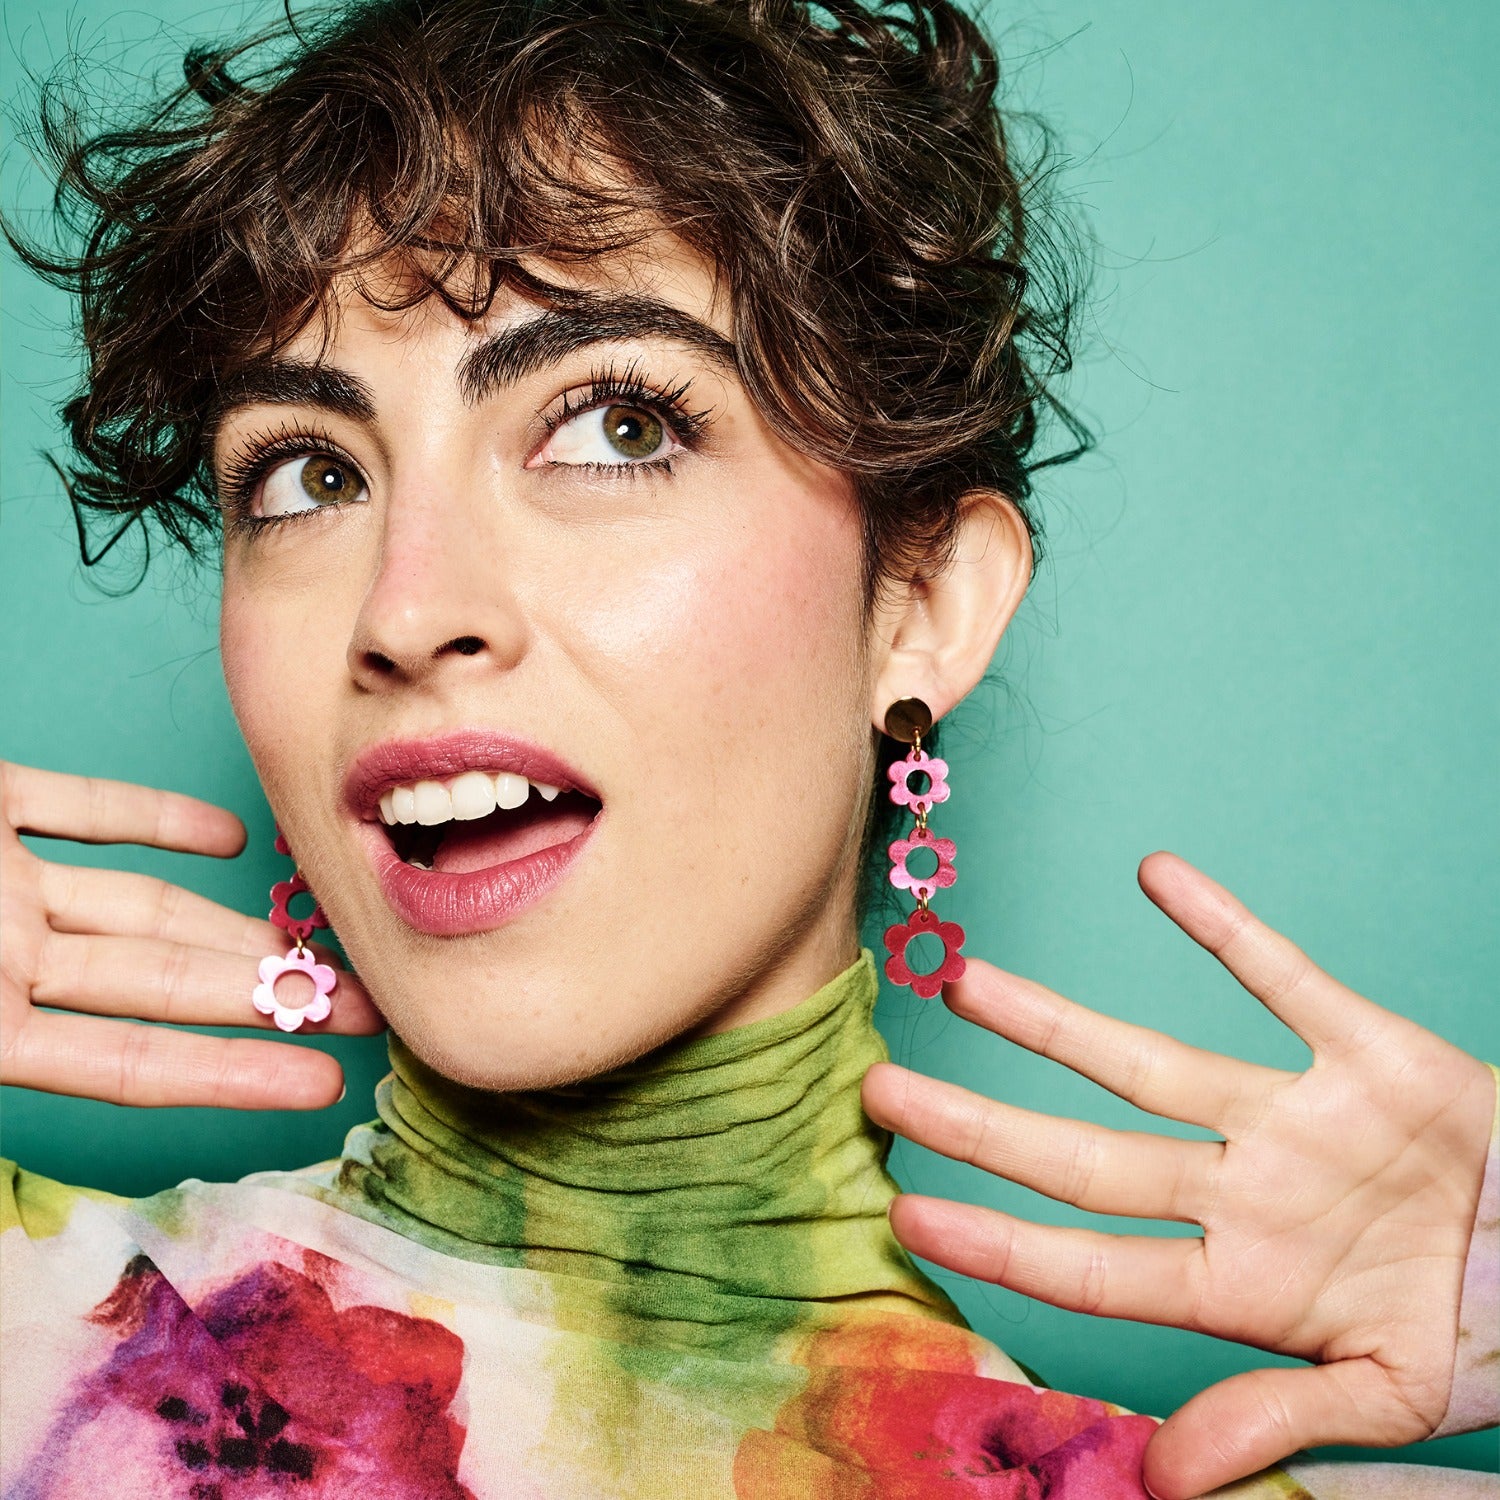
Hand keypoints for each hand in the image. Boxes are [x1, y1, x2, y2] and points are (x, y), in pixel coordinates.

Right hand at [1, 761, 383, 1109]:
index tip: (326, 1082)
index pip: (126, 1067)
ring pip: (138, 904)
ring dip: (231, 916)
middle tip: (365, 1000)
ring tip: (325, 928)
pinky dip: (156, 820)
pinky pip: (85, 812)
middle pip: (157, 982)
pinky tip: (233, 837)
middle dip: (266, 992)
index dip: (231, 1076)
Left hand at [862, 851, 1494, 1498]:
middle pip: (1090, 1157)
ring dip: (1059, 1026)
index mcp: (1248, 1284)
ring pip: (1154, 1061)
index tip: (907, 1215)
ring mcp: (1298, 1118)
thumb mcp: (1393, 1392)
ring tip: (968, 982)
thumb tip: (1163, 1476)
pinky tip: (1159, 875)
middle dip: (985, 1128)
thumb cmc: (1488, 1328)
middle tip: (880, 1092)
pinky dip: (1227, 926)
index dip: (1003, 1245)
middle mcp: (1247, 1190)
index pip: (1098, 1264)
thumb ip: (1278, 1416)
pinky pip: (1286, 975)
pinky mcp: (1368, 1051)